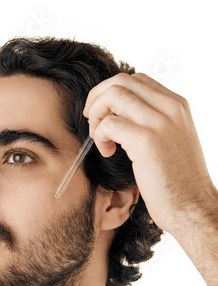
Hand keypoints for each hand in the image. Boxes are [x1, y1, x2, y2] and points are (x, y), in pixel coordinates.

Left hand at [83, 72, 216, 235]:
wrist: (192, 206)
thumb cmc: (177, 179)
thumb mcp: (171, 138)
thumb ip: (153, 119)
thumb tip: (119, 111)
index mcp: (176, 104)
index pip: (136, 79)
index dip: (111, 92)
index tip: (104, 113)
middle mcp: (171, 107)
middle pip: (120, 81)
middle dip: (97, 99)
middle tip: (93, 123)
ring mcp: (159, 122)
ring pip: (112, 95)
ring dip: (97, 116)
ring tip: (101, 139)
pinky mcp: (146, 141)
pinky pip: (108, 124)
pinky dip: (100, 137)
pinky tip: (108, 153)